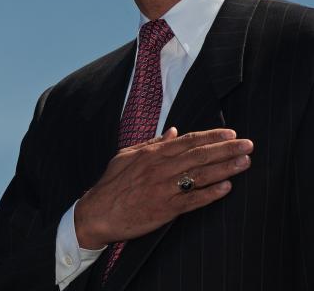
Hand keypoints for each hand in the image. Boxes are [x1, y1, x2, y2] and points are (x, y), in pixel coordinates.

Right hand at [74, 127, 252, 248]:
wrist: (97, 212)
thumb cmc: (112, 184)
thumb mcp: (127, 156)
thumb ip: (151, 144)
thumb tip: (173, 132)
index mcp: (151, 154)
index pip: (187, 141)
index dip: (210, 136)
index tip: (230, 133)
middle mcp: (159, 168)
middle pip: (198, 155)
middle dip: (225, 149)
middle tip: (247, 144)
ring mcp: (163, 189)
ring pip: (199, 175)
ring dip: (224, 168)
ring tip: (244, 162)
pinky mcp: (165, 209)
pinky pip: (192, 200)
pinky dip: (210, 193)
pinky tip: (227, 187)